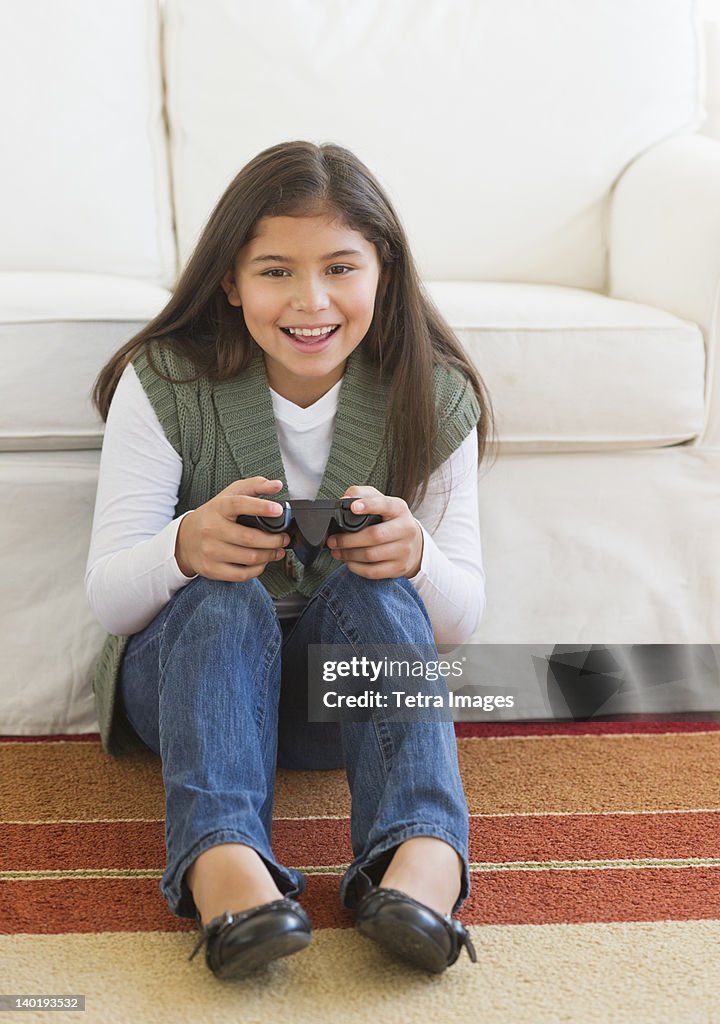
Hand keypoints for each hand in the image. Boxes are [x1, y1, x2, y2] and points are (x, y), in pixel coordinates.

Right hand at [175, 477, 289, 581]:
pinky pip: (242, 574)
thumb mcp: (230, 495)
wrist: (185, 539)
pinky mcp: (211, 569)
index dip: (261, 507)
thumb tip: (277, 485)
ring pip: (249, 558)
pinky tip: (262, 562)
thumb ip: (255, 486)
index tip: (278, 510)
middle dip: (274, 540)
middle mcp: (212, 529)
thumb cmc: (213, 516)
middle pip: (250, 538)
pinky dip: (258, 569)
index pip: (239, 504)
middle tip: (284, 539)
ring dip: (269, 556)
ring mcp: (210, 551)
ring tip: (276, 551)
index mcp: (218, 508)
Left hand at [326, 486, 423, 578]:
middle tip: (333, 540)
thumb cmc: (391, 521)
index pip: (385, 505)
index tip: (353, 507)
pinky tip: (349, 561)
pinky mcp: (399, 568)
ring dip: (348, 554)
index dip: (369, 505)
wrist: (413, 544)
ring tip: (337, 551)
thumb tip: (345, 499)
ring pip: (371, 555)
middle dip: (348, 539)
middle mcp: (405, 529)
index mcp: (399, 509)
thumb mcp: (381, 502)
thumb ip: (362, 494)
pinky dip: (356, 567)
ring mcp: (404, 550)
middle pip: (374, 535)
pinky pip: (372, 571)